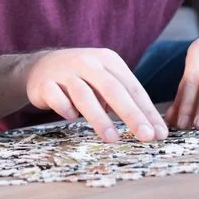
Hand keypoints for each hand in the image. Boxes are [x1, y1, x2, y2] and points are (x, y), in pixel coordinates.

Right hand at [26, 48, 166, 142]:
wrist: (39, 66)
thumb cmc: (81, 78)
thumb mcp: (104, 79)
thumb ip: (124, 98)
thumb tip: (152, 129)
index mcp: (108, 60)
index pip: (132, 87)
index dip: (147, 111)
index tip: (159, 133)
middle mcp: (87, 62)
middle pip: (112, 89)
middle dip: (131, 114)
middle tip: (146, 136)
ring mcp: (64, 71)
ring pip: (84, 94)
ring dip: (99, 117)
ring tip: (113, 139)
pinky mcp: (44, 82)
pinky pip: (55, 96)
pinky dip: (64, 107)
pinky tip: (71, 117)